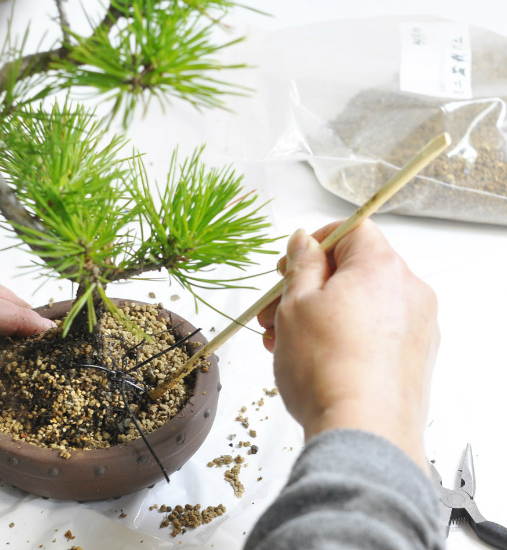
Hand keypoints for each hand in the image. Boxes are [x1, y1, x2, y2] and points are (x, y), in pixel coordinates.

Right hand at [258, 221, 438, 472]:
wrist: (362, 435)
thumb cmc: (324, 367)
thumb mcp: (296, 304)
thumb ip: (302, 264)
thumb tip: (304, 241)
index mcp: (381, 267)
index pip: (351, 230)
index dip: (315, 242)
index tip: (290, 264)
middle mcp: (409, 292)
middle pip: (353, 271)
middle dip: (308, 286)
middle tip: (274, 309)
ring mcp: (417, 327)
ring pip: (360, 304)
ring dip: (319, 314)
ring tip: (282, 341)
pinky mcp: (415, 358)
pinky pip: (375, 331)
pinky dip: (344, 334)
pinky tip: (311, 357)